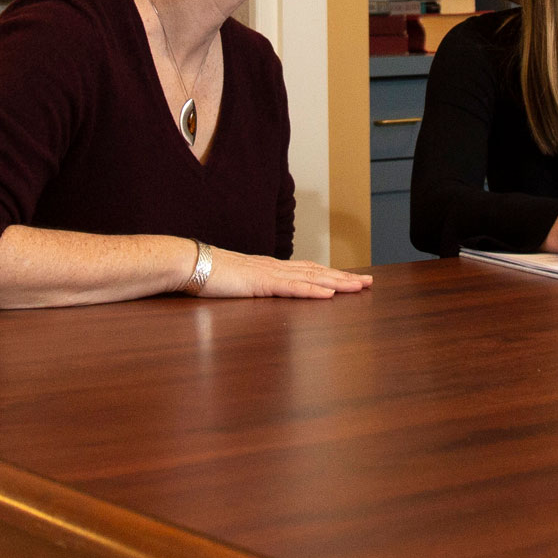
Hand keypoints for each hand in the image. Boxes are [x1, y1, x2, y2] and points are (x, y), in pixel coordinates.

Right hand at [198, 248, 373, 298]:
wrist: (189, 263)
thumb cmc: (206, 275)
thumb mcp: (235, 284)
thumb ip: (250, 288)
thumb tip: (259, 294)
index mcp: (269, 268)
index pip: (308, 270)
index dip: (331, 274)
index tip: (350, 279)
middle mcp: (274, 267)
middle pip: (317, 271)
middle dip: (344, 277)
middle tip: (369, 281)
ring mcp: (269, 274)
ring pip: (311, 278)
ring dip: (337, 282)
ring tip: (358, 286)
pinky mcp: (260, 284)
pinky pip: (291, 288)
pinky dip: (312, 290)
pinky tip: (328, 294)